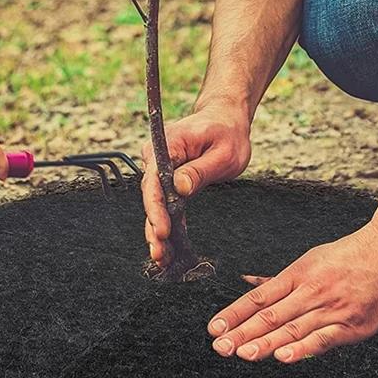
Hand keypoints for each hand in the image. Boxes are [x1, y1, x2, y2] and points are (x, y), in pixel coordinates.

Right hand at [142, 100, 250, 264]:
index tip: (162, 231)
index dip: (155, 208)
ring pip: (155, 203)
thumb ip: (201, 170)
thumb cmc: (227, 132)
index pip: (154, 180)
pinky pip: (165, 203)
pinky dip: (167, 224)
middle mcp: (157, 155)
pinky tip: (169, 249)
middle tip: (160, 254)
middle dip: (154, 226)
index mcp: (168, 144)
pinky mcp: (168, 179)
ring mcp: (161, 168)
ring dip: (157, 230)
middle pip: (150, 195)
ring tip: (161, 258)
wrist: (225, 119)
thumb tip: (180, 188)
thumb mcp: (224, 151)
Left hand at [207, 221, 377, 362]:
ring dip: (265, 343)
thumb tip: (249, 282)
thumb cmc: (349, 255)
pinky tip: (283, 356)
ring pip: (292, 328)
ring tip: (242, 353)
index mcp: (298, 273)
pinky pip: (323, 339)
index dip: (235, 313)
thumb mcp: (311, 260)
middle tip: (219, 345)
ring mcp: (331, 308)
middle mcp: (310, 290)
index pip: (259, 297)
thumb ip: (281, 279)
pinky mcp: (352, 325)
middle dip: (243, 332)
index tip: (214, 326)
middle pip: (271, 315)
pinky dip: (302, 349)